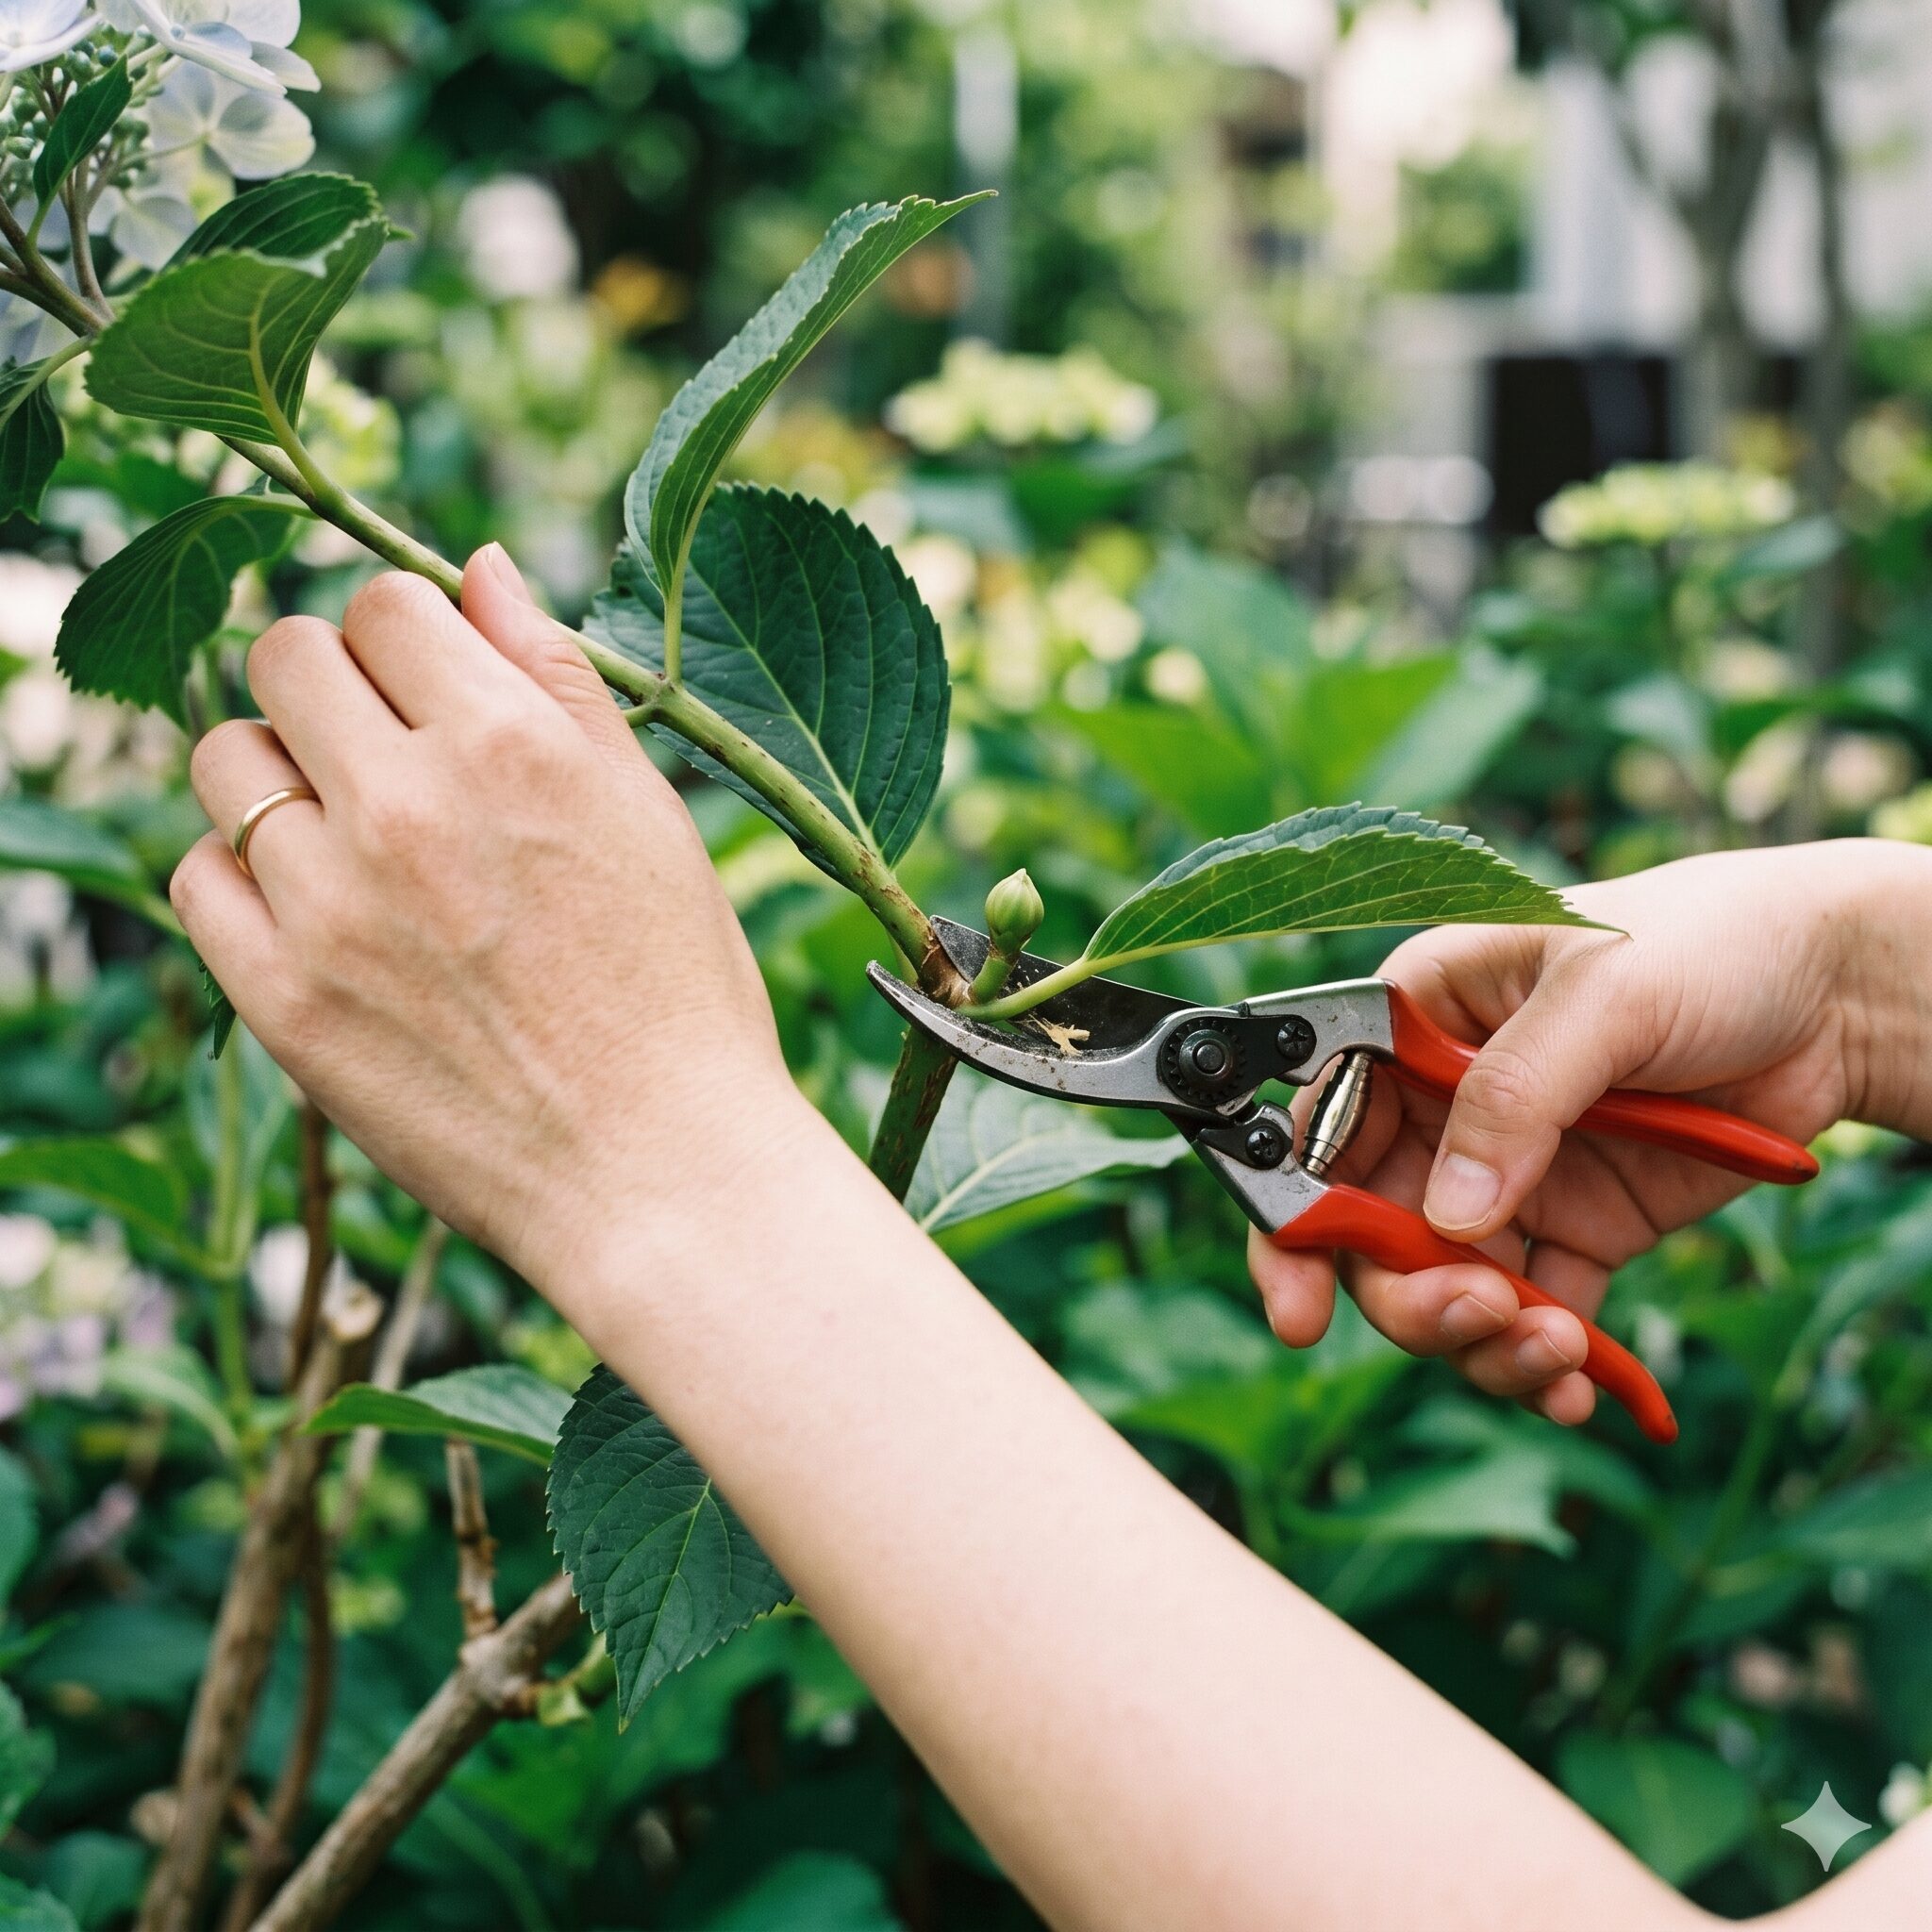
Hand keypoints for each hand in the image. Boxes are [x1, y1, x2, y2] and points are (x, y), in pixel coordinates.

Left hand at [173, 546, 792, 1295]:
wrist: (659, 1173)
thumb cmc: (678, 992)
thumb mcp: (648, 814)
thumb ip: (555, 678)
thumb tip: (474, 567)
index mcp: (513, 744)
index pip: (386, 600)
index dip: (406, 634)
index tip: (428, 688)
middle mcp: (409, 805)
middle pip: (283, 654)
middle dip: (328, 684)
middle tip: (381, 755)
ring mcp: (332, 904)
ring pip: (225, 760)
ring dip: (278, 776)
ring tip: (350, 840)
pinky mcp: (281, 998)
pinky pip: (196, 876)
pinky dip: (242, 877)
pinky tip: (320, 913)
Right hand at [1248, 844, 1913, 1425]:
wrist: (1841, 992)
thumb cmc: (1710, 943)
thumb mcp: (1602, 994)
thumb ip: (1515, 1097)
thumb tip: (1447, 1218)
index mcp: (1417, 1023)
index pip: (1320, 1125)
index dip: (1293, 1215)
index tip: (1299, 1304)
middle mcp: (1445, 1107)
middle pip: (1372, 1230)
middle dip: (1408, 1293)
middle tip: (1476, 1314)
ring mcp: (1511, 1174)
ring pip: (1445, 1286)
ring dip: (1481, 1338)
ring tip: (1554, 1349)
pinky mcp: (1578, 1227)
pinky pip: (1532, 1311)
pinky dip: (1542, 1361)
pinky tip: (1576, 1385)